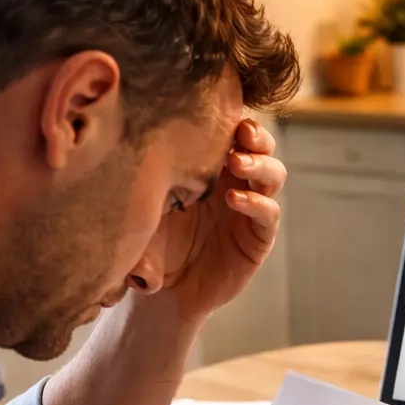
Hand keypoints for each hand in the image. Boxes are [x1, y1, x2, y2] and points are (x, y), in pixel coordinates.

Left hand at [161, 119, 286, 321]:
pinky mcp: (258, 239)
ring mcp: (250, 211)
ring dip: (260, 164)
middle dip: (256, 136)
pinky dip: (257, 203)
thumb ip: (142, 186)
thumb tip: (131, 153)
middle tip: (241, 133)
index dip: (233, 119)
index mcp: (211, 168)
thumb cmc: (150, 247)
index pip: (233, 133)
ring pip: (273, 175)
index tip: (220, 111)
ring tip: (237, 163)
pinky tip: (235, 199)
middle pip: (263, 147)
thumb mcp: (142, 210)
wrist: (163, 293)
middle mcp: (235, 184)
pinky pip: (269, 214)